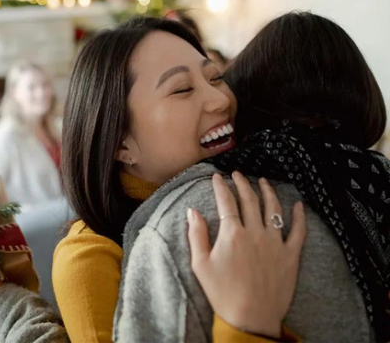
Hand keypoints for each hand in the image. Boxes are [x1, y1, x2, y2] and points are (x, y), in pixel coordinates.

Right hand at [187, 172, 305, 337]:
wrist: (251, 317)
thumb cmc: (222, 293)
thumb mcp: (200, 265)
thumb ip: (196, 235)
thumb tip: (193, 212)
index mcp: (232, 234)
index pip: (226, 201)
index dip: (221, 186)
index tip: (217, 177)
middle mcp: (255, 233)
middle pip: (250, 199)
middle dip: (242, 183)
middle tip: (237, 174)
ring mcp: (275, 243)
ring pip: (273, 208)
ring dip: (268, 191)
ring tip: (263, 181)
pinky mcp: (290, 255)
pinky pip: (298, 230)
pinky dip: (299, 215)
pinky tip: (298, 204)